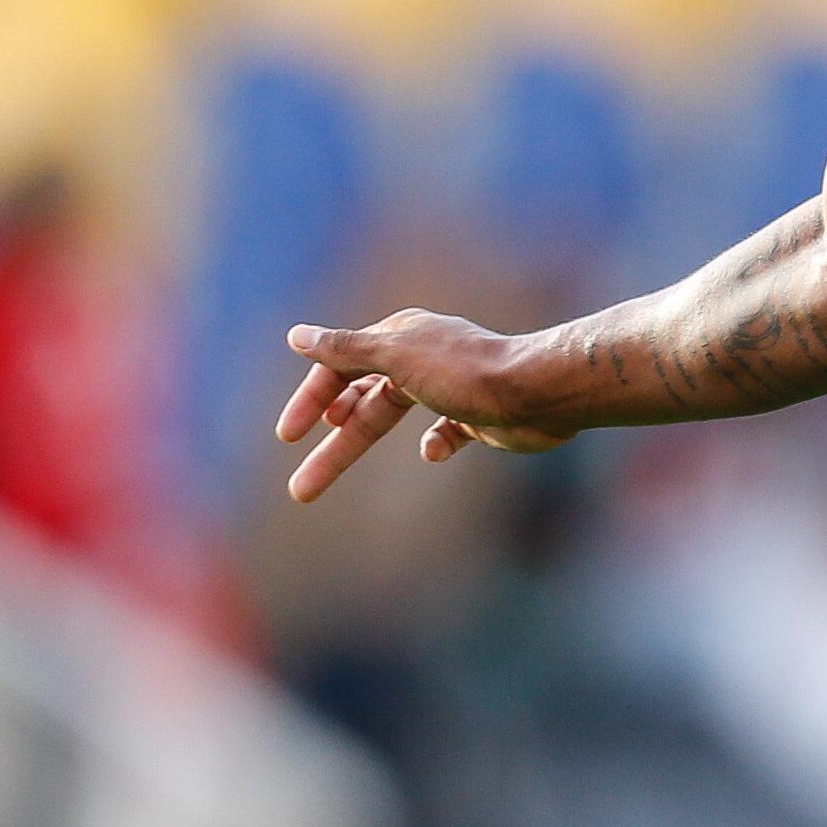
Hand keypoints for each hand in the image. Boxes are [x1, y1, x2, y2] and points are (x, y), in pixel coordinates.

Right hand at [273, 311, 571, 502]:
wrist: (539, 392)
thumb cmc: (466, 372)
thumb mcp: (396, 357)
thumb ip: (346, 349)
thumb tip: (296, 336)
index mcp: (399, 338)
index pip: (339, 366)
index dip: (311, 400)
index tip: (287, 436)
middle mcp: (420, 358)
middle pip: (362, 405)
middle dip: (330, 446)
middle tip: (300, 490)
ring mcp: (449, 387)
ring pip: (391, 421)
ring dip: (358, 452)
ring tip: (331, 488)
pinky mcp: (477, 414)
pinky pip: (444, 432)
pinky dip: (433, 444)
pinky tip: (432, 452)